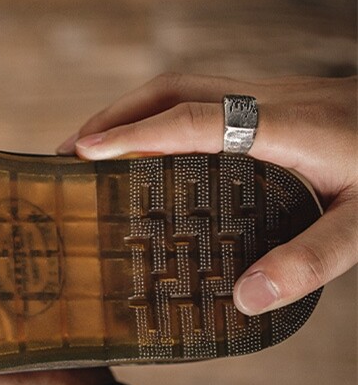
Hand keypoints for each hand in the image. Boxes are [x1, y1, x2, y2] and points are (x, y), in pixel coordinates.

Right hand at [58, 74, 356, 315]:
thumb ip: (311, 260)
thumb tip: (245, 297)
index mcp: (290, 126)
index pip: (194, 119)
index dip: (135, 134)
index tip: (85, 150)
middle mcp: (273, 100)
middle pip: (176, 88)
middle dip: (117, 115)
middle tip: (73, 152)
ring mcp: (276, 95)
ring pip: (187, 88)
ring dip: (136, 112)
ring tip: (98, 148)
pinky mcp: (280, 102)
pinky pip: (205, 100)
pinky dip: (164, 117)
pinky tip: (156, 148)